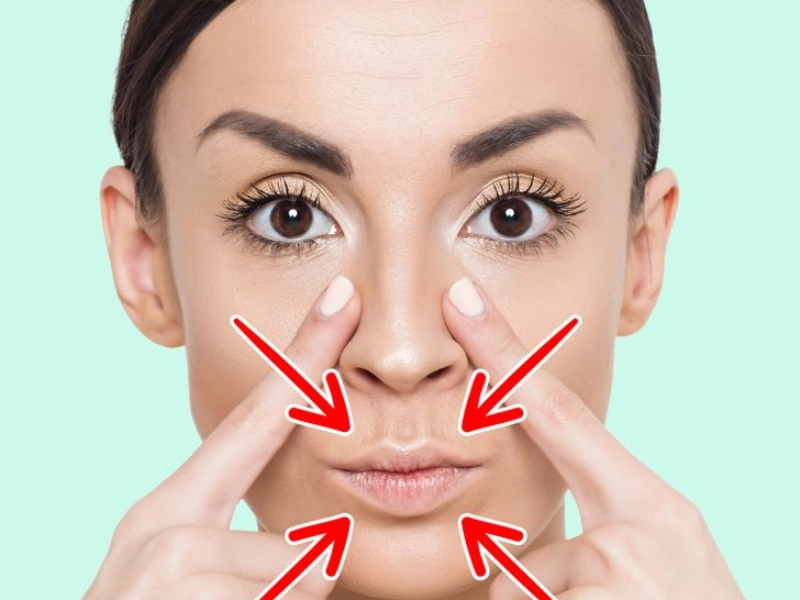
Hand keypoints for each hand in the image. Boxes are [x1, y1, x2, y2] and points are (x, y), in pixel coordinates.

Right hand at [82, 276, 360, 599]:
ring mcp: (175, 572)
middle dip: (296, 592)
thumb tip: (324, 546)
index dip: (306, 357)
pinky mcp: (189, 595)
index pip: (255, 418)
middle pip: (311, 549)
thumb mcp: (188, 580)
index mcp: (169, 515)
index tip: (347, 299)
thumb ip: (242, 545)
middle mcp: (166, 531)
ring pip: (307, 583)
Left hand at [443, 277, 744, 599]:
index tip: (460, 303)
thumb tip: (511, 541)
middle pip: (519, 517)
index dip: (503, 354)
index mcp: (653, 502)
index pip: (560, 411)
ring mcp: (621, 569)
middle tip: (563, 576)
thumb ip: (598, 530)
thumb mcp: (654, 562)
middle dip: (510, 554)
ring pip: (514, 586)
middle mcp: (641, 525)